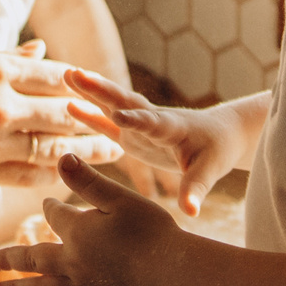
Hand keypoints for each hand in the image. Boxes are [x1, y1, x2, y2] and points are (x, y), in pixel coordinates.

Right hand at [0, 51, 124, 187]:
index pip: (56, 76)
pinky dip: (55, 176)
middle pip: (65, 113)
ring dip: (87, 150)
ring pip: (54, 148)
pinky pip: (29, 176)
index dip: (84, 84)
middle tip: (125, 124)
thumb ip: (7, 60)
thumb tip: (45, 52)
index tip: (103, 90)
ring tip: (112, 152)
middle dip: (98, 119)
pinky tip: (72, 176)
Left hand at [0, 156, 182, 285]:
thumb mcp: (118, 197)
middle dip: (9, 260)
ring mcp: (86, 284)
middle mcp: (74, 261)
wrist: (173, 270)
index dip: (49, 209)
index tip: (47, 204)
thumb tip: (61, 157)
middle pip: (33, 260)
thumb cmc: (150, 229)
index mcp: (76, 233)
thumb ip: (88, 180)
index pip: (53, 217)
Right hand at [63, 71, 256, 216]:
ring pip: (112, 104)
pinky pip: (107, 122)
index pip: (151, 122)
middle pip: (124, 102)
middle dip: (102, 89)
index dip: (136, 120)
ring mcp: (139, 124)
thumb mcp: (209, 171)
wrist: (219, 134)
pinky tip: (69, 104)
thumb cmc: (216, 151)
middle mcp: (151, 119)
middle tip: (77, 74)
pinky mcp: (132, 133)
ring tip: (66, 74)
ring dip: (91, 91)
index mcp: (171, 127)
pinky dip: (90, 113)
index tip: (119, 115)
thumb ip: (195, 189)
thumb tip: (189, 212)